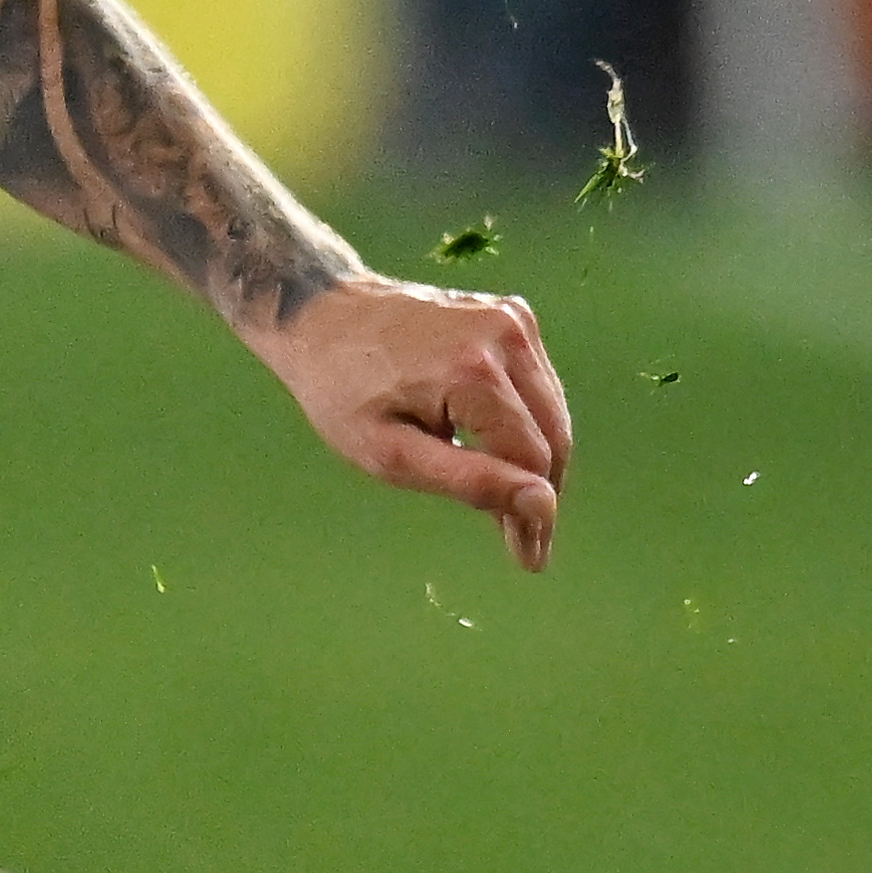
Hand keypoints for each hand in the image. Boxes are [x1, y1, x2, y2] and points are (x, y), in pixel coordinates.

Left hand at [251, 273, 573, 571]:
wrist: (320, 315)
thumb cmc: (342, 392)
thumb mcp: (391, 454)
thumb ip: (470, 482)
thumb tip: (543, 506)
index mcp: (473, 372)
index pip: (531, 460)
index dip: (532, 515)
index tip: (528, 558)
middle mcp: (504, 336)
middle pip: (551, 435)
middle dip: (541, 493)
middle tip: (526, 543)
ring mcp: (512, 319)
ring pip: (550, 411)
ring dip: (538, 460)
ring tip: (510, 506)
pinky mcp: (511, 314)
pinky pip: (537, 384)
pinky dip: (526, 421)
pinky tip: (500, 450)